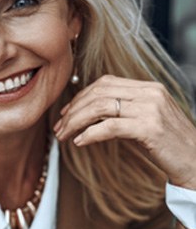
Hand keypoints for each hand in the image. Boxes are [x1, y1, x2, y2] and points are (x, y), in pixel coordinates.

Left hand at [54, 75, 195, 189]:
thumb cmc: (169, 145)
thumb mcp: (147, 120)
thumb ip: (124, 111)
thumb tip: (91, 115)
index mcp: (149, 88)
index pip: (105, 83)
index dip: (81, 96)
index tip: (66, 113)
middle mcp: (150, 93)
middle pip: (99, 93)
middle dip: (73, 110)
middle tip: (59, 128)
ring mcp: (151, 109)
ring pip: (101, 107)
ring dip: (76, 122)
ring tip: (64, 136)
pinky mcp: (150, 128)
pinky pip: (110, 126)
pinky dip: (90, 134)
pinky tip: (80, 142)